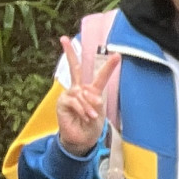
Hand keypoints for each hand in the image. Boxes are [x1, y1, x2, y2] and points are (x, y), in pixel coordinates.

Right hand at [56, 33, 118, 153]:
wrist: (82, 140)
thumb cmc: (92, 126)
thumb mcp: (99, 112)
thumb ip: (95, 101)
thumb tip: (88, 95)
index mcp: (91, 91)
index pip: (99, 75)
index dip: (108, 65)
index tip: (116, 54)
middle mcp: (79, 89)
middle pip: (74, 68)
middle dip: (69, 53)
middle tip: (63, 38)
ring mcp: (69, 95)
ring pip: (81, 93)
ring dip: (88, 105)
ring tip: (92, 116)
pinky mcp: (62, 102)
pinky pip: (74, 100)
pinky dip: (82, 109)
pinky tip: (86, 116)